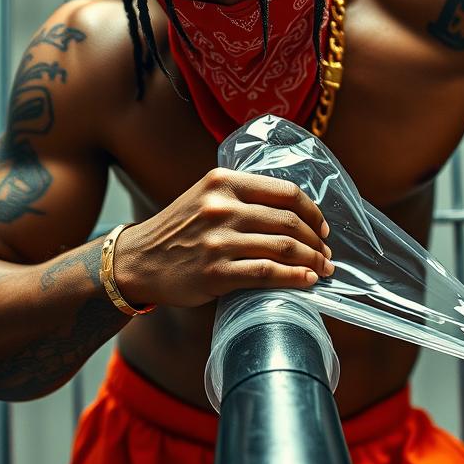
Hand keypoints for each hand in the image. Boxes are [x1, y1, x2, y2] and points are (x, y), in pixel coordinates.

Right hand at [112, 167, 334, 308]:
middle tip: (326, 254)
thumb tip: (296, 213)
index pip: (286, 192)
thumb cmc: (179, 231)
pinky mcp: (215, 272)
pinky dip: (295, 278)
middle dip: (316, 241)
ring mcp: (218, 240)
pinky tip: (307, 281)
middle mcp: (221, 207)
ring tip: (322, 270)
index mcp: (223, 181)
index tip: (322, 228)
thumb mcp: (206, 197)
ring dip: (312, 261)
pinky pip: (268, 274)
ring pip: (284, 247)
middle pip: (289, 221)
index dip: (313, 212)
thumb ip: (244, 197)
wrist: (137, 261)